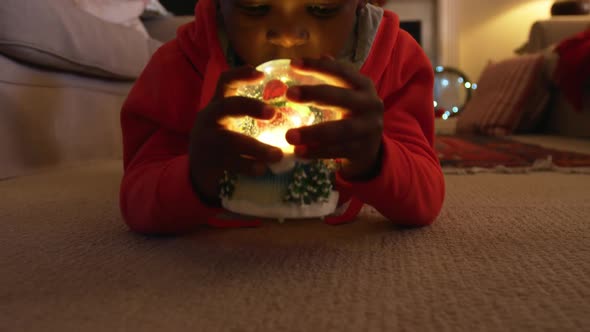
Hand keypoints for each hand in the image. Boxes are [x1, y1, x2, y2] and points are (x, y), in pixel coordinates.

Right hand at [189, 66, 282, 203]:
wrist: (198, 175)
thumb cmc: (223, 146)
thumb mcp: (230, 125)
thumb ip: (250, 117)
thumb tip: (292, 117)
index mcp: (217, 106)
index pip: (225, 82)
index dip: (241, 75)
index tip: (261, 74)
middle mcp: (209, 119)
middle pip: (228, 106)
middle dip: (251, 107)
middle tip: (273, 113)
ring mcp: (206, 140)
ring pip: (231, 140)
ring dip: (257, 147)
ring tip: (278, 155)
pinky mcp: (206, 162)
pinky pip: (229, 162)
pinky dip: (248, 166)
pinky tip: (262, 170)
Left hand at [285, 57, 383, 180]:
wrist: (372, 151)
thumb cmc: (354, 117)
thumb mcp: (350, 95)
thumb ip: (337, 78)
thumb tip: (322, 54)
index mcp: (364, 86)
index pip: (341, 71)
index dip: (318, 66)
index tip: (293, 63)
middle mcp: (370, 105)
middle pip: (340, 97)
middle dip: (314, 94)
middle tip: (289, 93)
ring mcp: (368, 129)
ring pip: (339, 130)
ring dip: (312, 132)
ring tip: (289, 136)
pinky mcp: (361, 150)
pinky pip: (336, 151)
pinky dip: (316, 152)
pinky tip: (298, 151)